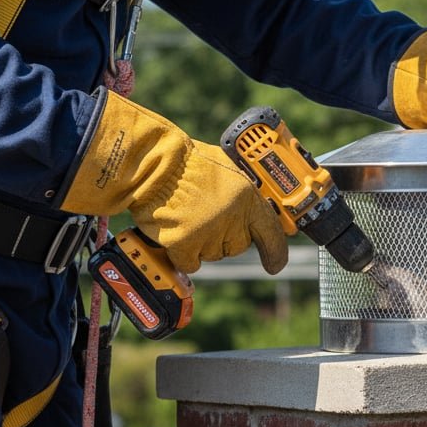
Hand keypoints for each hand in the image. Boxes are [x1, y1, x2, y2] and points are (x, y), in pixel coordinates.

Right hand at [60, 92, 287, 274]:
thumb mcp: (224, 167)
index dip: (275, 251)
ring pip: (213, 254)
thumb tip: (248, 209)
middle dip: (224, 236)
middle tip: (205, 216)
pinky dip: (182, 253)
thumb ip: (240, 191)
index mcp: (246, 195)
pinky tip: (175, 231)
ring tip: (186, 216)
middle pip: (238, 246)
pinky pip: (191, 263)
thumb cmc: (183, 162)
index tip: (275, 264)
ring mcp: (209, 232)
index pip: (270, 230)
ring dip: (201, 243)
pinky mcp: (185, 244)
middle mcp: (232, 216)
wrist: (151, 163)